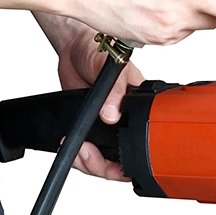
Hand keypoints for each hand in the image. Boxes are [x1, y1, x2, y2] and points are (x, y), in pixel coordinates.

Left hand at [35, 13, 144, 180]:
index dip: (133, 160)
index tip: (115, 158)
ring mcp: (108, 128)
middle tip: (88, 154)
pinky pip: (89, 151)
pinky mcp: (90, 128)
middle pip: (124, 162)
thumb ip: (114, 92)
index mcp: (140, 110)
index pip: (145, 144)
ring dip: (90, 162)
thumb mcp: (112, 68)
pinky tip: (71, 146)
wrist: (75, 48)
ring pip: (105, 161)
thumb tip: (112, 115)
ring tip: (78, 151)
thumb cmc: (100, 51)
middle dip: (104, 166)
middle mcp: (126, 122)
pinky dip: (78, 155)